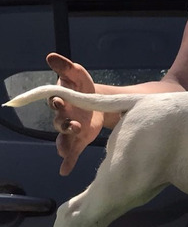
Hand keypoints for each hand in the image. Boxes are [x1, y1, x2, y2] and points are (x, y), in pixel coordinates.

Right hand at [46, 53, 103, 175]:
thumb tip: (51, 56)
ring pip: (63, 139)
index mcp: (61, 100)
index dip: (57, 102)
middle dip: (65, 124)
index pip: (55, 101)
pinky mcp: (79, 140)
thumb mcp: (78, 75)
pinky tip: (64, 170)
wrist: (97, 101)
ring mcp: (70, 130)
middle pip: (59, 122)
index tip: (60, 101)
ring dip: (64, 144)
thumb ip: (67, 67)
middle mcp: (62, 117)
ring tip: (65, 150)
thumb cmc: (84, 87)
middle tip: (73, 125)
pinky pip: (71, 153)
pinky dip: (67, 162)